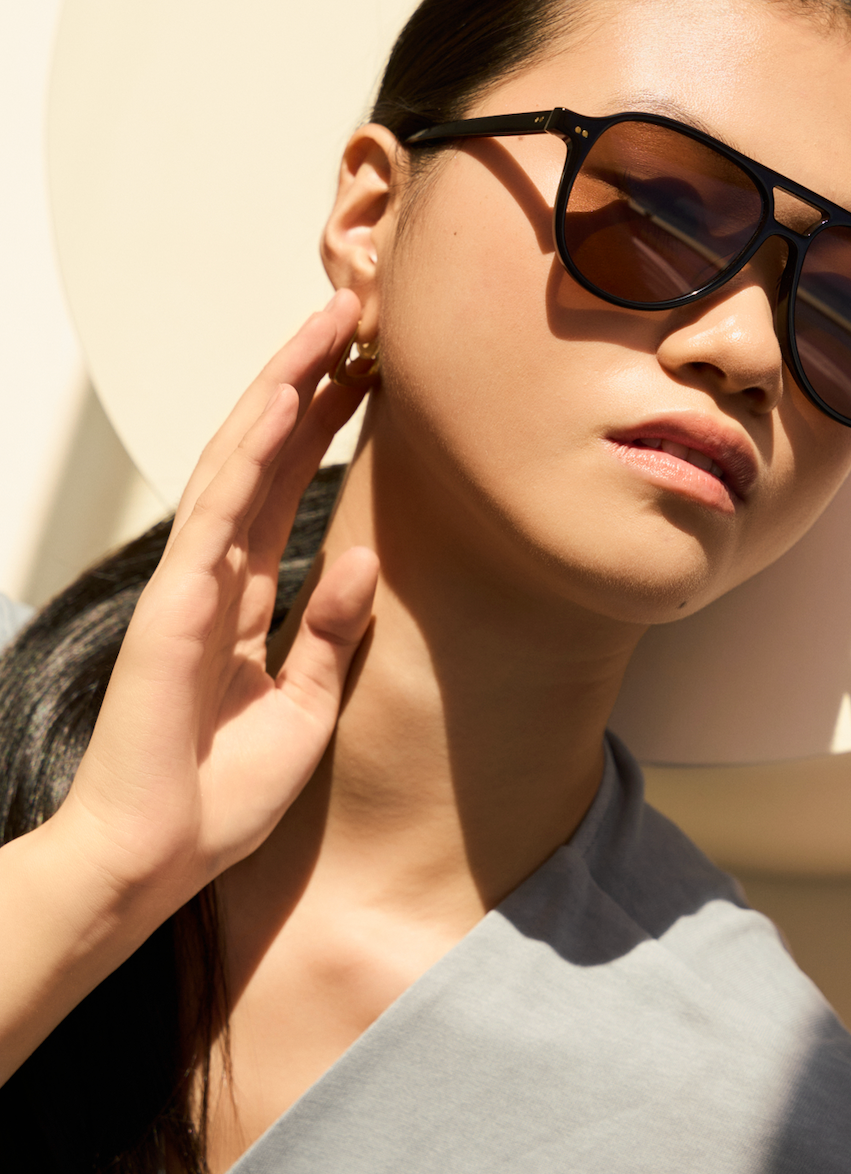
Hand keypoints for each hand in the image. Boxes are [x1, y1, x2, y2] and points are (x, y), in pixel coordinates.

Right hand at [59, 288, 377, 905]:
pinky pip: (220, 511)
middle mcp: (218, 575)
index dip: (324, 424)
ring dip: (287, 387)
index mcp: (246, 600)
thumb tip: (368, 557)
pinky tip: (287, 397)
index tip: (368, 373)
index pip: (287, 487)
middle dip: (310, 380)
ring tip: (332, 325)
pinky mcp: (177, 604)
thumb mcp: (304, 705)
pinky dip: (252, 451)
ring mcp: (193, 582)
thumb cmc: (218, 797)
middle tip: (355, 316)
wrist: (158, 858)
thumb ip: (330, 630)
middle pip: (265, 454)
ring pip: (242, 460)